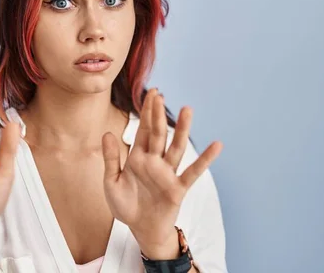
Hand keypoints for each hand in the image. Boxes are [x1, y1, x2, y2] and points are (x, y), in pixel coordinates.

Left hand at [101, 88, 222, 255]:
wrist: (140, 230)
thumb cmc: (125, 206)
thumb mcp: (111, 182)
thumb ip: (110, 158)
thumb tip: (107, 133)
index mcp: (138, 158)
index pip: (143, 130)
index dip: (146, 112)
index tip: (151, 93)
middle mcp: (155, 161)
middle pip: (157, 134)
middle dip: (158, 115)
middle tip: (160, 94)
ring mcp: (167, 173)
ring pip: (176, 147)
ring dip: (181, 130)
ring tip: (187, 110)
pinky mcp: (178, 188)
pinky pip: (193, 172)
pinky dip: (205, 159)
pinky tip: (216, 145)